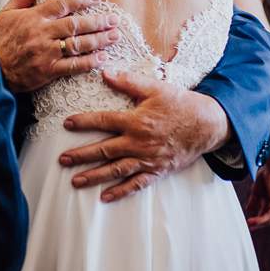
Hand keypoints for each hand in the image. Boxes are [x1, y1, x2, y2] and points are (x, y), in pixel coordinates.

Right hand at [0, 0, 118, 92]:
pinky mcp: (47, 71)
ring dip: (99, 40)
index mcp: (33, 17)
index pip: (62, 4)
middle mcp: (42, 33)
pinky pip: (72, 66)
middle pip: (75, 24)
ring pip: (77, 44)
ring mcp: (46, 53)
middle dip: (98, 21)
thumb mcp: (6, 12)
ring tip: (114, 36)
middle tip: (114, 19)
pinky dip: (89, 62)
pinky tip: (103, 58)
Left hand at [57, 70, 230, 201]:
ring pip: (116, 170)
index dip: (84, 122)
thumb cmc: (180, 104)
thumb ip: (128, 82)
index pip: (104, 121)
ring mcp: (147, 159)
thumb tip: (105, 73)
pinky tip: (105, 197)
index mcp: (136, 121)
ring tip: (75, 181)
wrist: (207, 124)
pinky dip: (121, 191)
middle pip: (104, 150)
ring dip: (94, 176)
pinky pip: (136, 184)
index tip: (66, 123)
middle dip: (81, 155)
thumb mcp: (155, 88)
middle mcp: (138, 142)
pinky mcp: (157, 170)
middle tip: (62, 160)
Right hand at [243, 162, 269, 229]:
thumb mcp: (255, 193)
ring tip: (249, 225)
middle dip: (258, 225)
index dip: (256, 222)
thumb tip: (248, 211)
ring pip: (269, 219)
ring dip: (259, 224)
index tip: (248, 225)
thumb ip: (252, 202)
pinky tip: (254, 220)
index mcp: (269, 203)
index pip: (264, 216)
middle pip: (267, 220)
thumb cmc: (265, 177)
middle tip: (248, 228)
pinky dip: (261, 218)